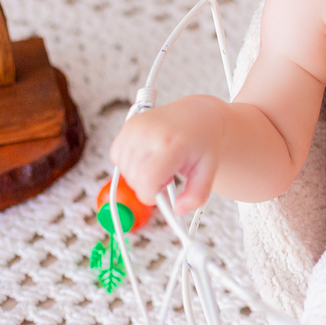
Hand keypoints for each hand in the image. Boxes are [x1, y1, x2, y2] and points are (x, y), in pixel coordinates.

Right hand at [108, 94, 226, 214]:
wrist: (198, 113)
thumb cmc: (202, 142)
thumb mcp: (209, 170)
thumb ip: (197, 195)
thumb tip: (178, 210)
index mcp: (172, 144)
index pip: (147, 180)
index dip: (152, 195)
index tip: (164, 191)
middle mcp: (151, 133)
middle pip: (134, 179)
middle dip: (148, 185)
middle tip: (167, 174)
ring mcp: (136, 127)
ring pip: (124, 170)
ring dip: (138, 174)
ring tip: (159, 162)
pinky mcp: (128, 125)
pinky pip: (116, 156)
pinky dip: (129, 163)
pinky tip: (147, 155)